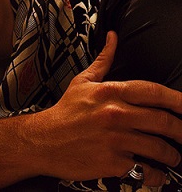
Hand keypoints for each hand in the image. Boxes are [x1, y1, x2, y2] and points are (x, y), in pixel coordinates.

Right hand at [25, 31, 181, 187]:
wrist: (44, 139)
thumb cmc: (65, 111)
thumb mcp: (83, 81)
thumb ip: (103, 60)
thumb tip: (113, 37)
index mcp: (110, 92)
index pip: (153, 92)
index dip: (177, 99)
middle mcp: (115, 114)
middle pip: (162, 121)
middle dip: (181, 130)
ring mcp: (115, 139)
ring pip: (158, 147)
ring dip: (172, 154)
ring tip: (174, 156)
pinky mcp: (112, 163)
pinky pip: (144, 171)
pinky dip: (155, 175)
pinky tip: (156, 173)